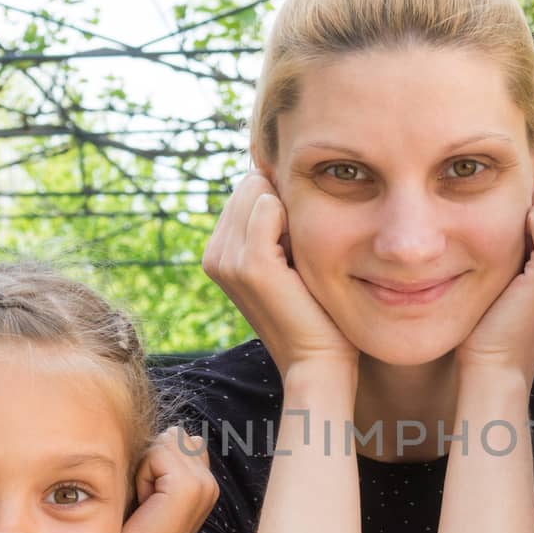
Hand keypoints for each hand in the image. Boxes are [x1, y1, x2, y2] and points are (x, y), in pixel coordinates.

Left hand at [113, 426, 217, 532]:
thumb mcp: (151, 492)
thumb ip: (165, 462)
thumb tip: (172, 429)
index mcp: (205, 485)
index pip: (178, 439)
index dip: (154, 460)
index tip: (149, 498)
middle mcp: (211, 484)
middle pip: (171, 436)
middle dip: (150, 461)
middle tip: (146, 501)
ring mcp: (204, 485)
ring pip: (164, 442)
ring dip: (145, 469)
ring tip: (145, 504)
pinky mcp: (189, 487)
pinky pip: (156, 453)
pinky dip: (142, 476)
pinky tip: (145, 505)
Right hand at [202, 172, 356, 377]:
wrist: (320, 360)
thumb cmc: (314, 310)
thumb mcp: (290, 257)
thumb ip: (278, 221)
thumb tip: (280, 172)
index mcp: (219, 252)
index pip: (248, 188)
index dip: (282, 205)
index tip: (297, 247)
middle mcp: (214, 254)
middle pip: (250, 184)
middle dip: (284, 204)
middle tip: (301, 254)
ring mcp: (227, 259)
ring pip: (258, 189)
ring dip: (291, 213)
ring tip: (301, 259)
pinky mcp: (249, 264)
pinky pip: (268, 206)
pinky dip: (292, 219)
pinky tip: (303, 255)